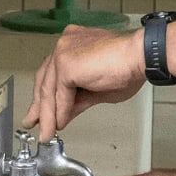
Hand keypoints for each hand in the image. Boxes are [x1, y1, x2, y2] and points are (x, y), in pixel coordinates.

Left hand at [22, 25, 146, 141]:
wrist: (140, 57)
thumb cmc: (128, 67)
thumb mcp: (96, 91)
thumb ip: (76, 101)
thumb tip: (63, 115)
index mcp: (72, 44)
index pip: (52, 73)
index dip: (45, 96)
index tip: (41, 113)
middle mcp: (65, 44)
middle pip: (45, 79)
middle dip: (40, 106)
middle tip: (35, 123)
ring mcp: (63, 52)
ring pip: (49, 89)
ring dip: (48, 114)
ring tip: (48, 132)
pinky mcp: (66, 64)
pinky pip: (59, 94)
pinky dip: (60, 111)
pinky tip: (60, 123)